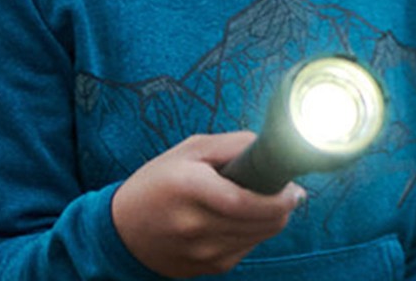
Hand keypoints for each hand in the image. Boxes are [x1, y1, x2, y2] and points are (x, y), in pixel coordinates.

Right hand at [111, 132, 304, 277]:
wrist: (122, 231)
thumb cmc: (157, 182)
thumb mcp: (188, 150)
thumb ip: (230, 146)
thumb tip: (268, 148)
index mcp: (189, 187)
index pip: (246, 201)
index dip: (278, 197)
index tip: (293, 186)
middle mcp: (196, 225)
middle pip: (261, 222)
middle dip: (282, 205)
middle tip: (284, 188)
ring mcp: (203, 252)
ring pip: (259, 237)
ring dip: (270, 219)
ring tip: (262, 199)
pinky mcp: (208, 268)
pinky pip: (246, 249)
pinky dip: (252, 232)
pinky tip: (240, 218)